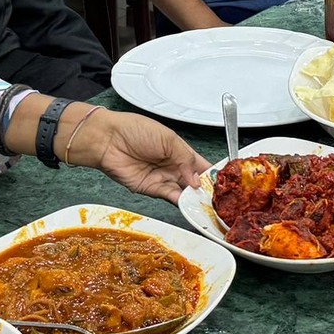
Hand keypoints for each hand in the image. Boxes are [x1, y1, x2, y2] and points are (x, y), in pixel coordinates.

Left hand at [63, 108, 206, 200]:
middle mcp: (173, 166)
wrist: (108, 140)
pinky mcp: (151, 190)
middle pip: (195, 182)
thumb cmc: (134, 130)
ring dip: (195, 198)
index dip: (212, 174)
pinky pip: (170, 198)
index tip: (225, 182)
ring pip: (185, 192)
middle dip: (206, 190)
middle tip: (218, 197)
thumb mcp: (168, 139)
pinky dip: (181, 202)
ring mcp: (162, 179)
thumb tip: (197, 179)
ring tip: (206, 202)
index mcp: (179, 151)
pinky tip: (190, 203)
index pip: (201, 165)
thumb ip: (186, 158)